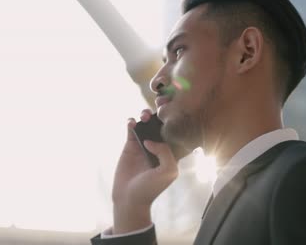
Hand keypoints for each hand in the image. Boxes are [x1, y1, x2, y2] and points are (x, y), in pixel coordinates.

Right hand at [111, 109, 178, 233]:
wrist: (130, 198)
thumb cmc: (151, 188)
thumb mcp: (168, 171)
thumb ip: (165, 152)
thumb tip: (150, 140)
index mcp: (171, 152)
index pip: (175, 131)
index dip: (175, 119)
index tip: (174, 108)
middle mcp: (158, 146)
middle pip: (160, 124)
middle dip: (160, 113)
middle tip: (157, 109)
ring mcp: (143, 145)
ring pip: (146, 124)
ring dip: (145, 115)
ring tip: (144, 117)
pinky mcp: (130, 146)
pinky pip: (131, 129)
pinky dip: (131, 122)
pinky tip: (131, 123)